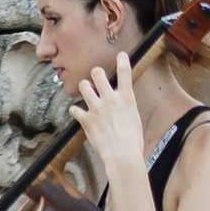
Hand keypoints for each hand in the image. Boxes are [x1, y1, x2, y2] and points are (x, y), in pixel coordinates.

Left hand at [69, 51, 147, 185]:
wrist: (122, 155)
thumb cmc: (133, 142)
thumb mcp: (135, 119)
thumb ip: (126, 108)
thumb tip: (122, 105)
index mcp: (127, 98)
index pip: (125, 72)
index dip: (122, 60)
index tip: (120, 54)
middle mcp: (110, 99)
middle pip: (97, 73)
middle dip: (96, 73)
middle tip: (96, 76)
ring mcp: (96, 107)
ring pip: (84, 86)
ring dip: (85, 87)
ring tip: (87, 91)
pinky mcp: (86, 119)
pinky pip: (74, 109)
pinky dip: (75, 111)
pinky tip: (77, 112)